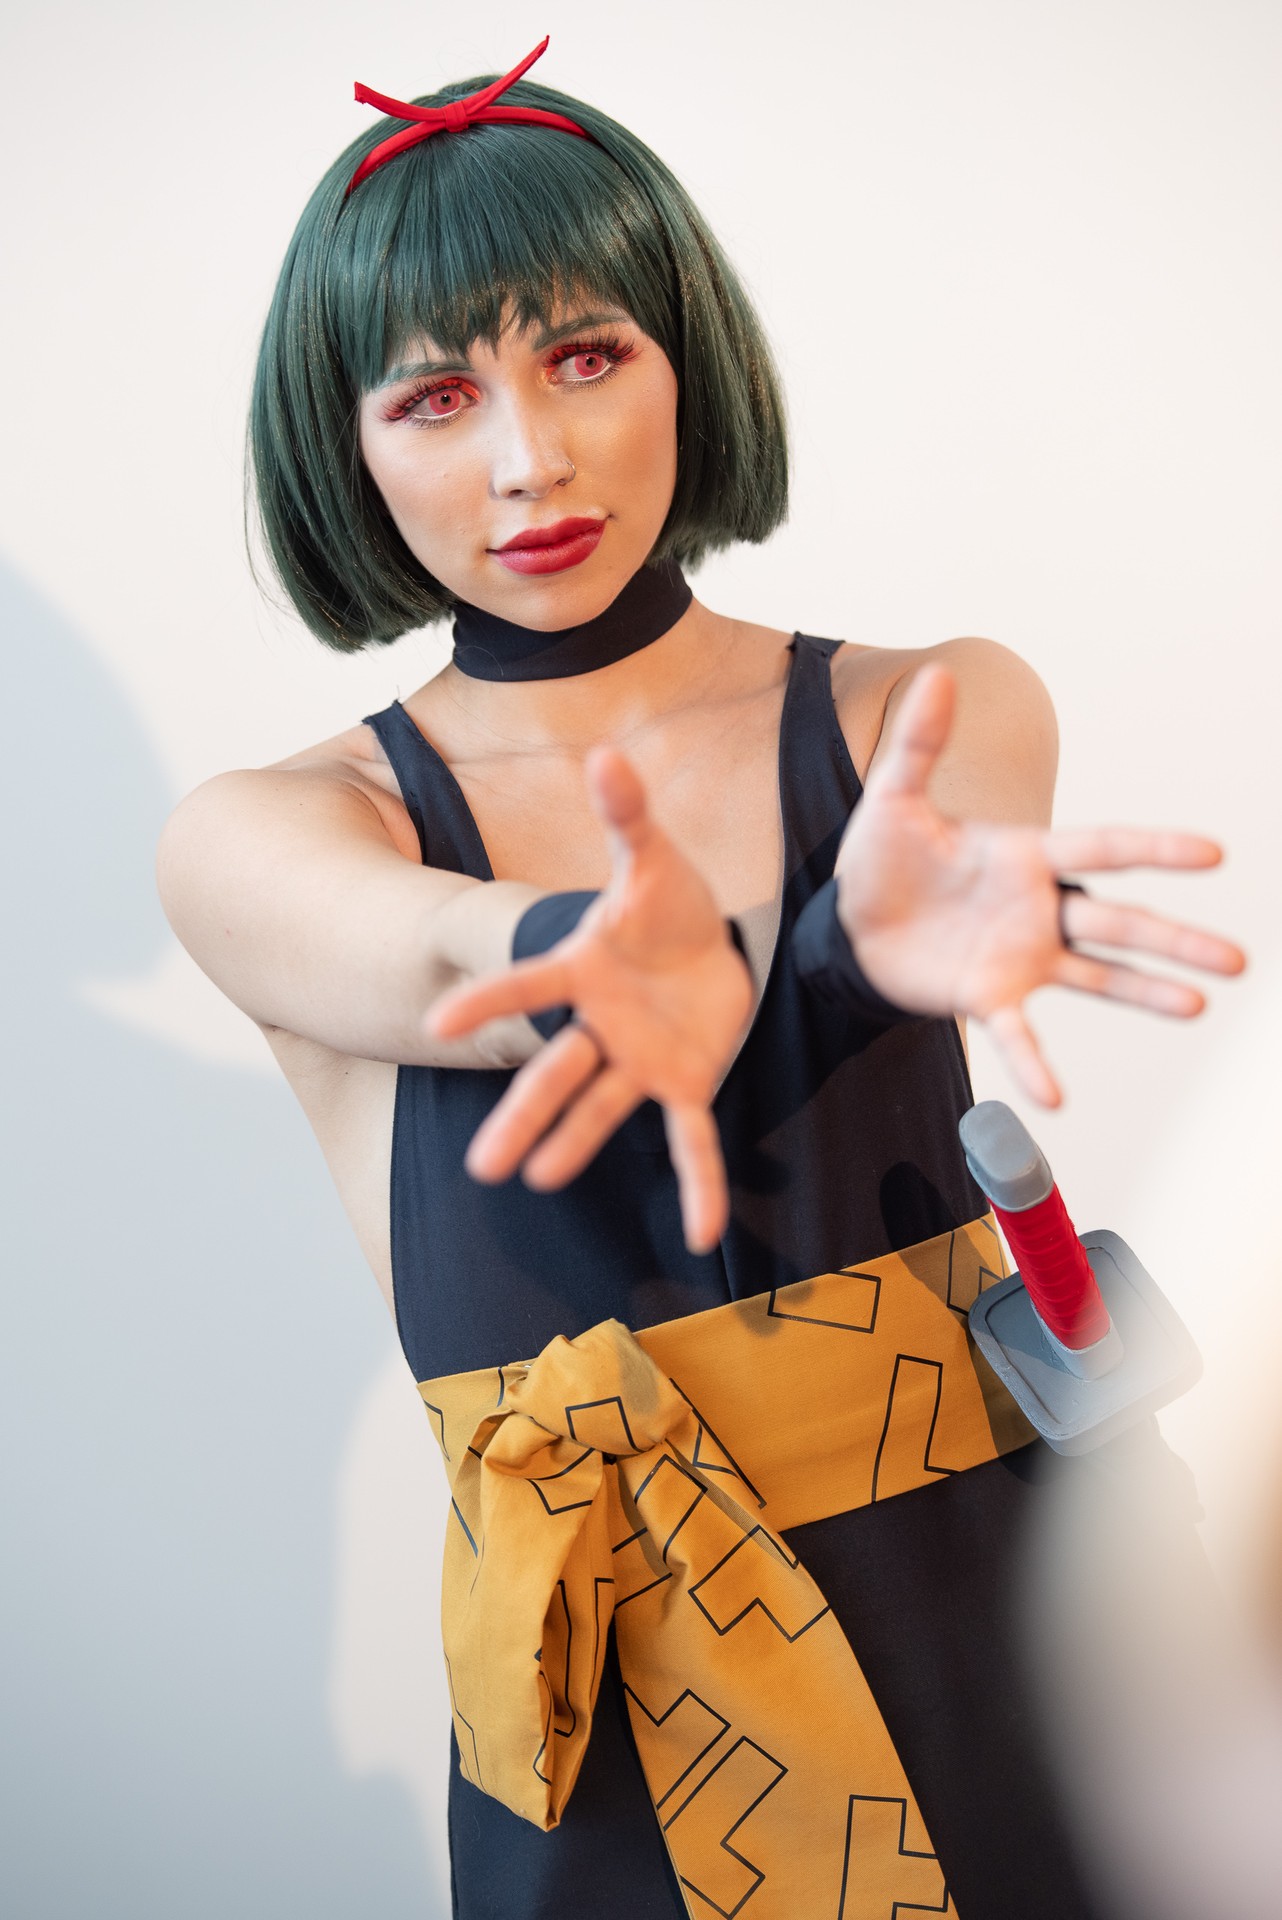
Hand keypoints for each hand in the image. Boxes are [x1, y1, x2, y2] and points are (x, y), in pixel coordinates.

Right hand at [428, 748, 752, 1252]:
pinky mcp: (685, 1085)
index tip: (434, 1026)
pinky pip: (691, 1140)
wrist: (710, 944)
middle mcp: (601, 1025)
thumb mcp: (654, 858)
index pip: (528, 986)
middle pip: (556, 1072)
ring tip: (537, 1182)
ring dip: (572, 1145)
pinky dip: (698, 1184)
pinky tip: (698, 1234)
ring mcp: (639, 1061)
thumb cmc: (667, 905)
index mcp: (585, 969)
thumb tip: (606, 753)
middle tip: (484, 1168)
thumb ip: (627, 815)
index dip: (487, 1003)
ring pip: (601, 1108)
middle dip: (523, 1114)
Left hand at [835, 665, 1246, 1104]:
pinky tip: (1055, 1098)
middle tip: (1239, 961)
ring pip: (1098, 975)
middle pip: (1119, 921)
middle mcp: (1037, 908)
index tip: (1212, 855)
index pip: (1102, 848)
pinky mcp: (988, 997)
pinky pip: (1019, 1034)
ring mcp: (1021, 957)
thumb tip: (938, 672)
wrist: (848, 924)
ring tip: (1199, 1004)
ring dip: (1147, 991)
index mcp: (1026, 855)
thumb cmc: (881, 860)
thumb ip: (920, 743)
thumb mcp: (894, 800)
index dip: (1155, 849)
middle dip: (1175, 938)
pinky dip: (1035, 1066)